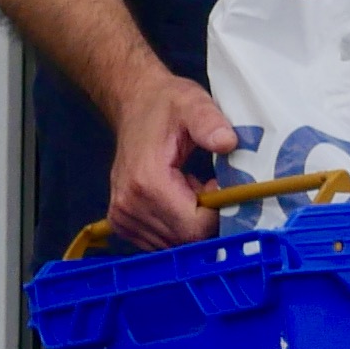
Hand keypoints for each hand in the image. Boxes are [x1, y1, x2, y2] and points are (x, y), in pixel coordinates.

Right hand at [100, 72, 243, 251]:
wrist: (134, 104)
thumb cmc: (165, 105)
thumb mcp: (193, 104)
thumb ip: (210, 123)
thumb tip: (228, 142)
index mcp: (147, 182)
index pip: (193, 228)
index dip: (217, 213)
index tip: (218, 185)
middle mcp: (129, 205)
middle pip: (184, 239)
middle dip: (206, 218)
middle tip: (207, 185)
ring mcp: (121, 216)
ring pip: (173, 243)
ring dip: (191, 222)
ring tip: (191, 187)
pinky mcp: (121, 221)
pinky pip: (159, 240)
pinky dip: (176, 225)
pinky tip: (178, 196)